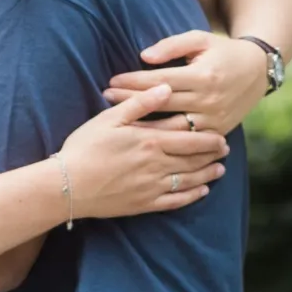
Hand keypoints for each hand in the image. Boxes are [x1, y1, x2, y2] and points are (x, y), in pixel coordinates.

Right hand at [58, 85, 227, 219]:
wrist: (66, 185)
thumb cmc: (84, 147)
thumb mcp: (109, 118)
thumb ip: (140, 103)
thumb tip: (165, 88)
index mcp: (150, 140)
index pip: (190, 138)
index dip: (209, 138)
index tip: (222, 135)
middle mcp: (157, 164)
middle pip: (194, 159)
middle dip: (212, 155)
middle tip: (225, 150)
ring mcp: (152, 186)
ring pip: (189, 180)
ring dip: (207, 174)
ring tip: (219, 170)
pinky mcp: (144, 204)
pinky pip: (176, 200)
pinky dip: (192, 196)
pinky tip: (201, 192)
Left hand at [103, 30, 268, 134]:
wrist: (257, 72)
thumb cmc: (221, 51)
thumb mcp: (200, 39)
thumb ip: (172, 45)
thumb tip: (144, 56)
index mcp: (204, 75)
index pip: (161, 80)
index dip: (134, 81)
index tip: (111, 81)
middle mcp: (209, 99)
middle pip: (162, 103)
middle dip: (131, 101)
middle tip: (105, 99)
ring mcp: (214, 119)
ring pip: (172, 128)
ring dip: (144, 125)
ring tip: (118, 123)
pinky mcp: (217, 132)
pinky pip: (187, 142)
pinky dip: (165, 142)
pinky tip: (143, 140)